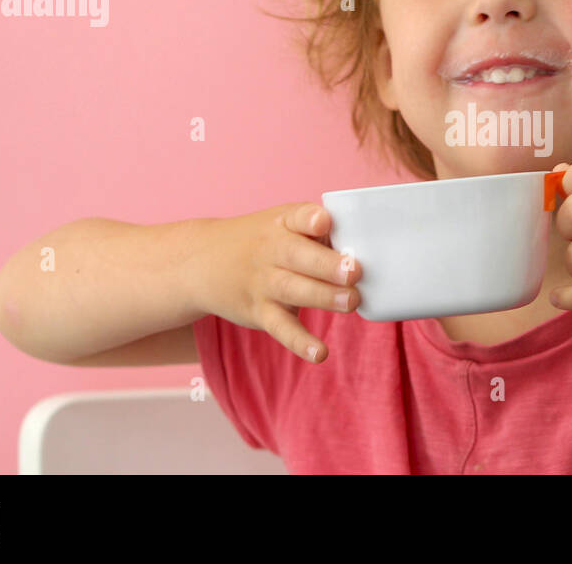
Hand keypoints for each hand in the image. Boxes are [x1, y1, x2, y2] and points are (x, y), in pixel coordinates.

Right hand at [196, 203, 360, 362]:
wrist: (202, 263)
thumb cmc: (261, 241)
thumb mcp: (282, 225)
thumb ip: (320, 235)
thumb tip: (369, 250)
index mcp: (282, 223)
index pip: (297, 217)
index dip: (311, 220)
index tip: (325, 222)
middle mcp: (270, 251)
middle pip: (298, 256)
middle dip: (327, 265)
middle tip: (354, 271)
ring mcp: (264, 283)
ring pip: (293, 290)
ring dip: (323, 297)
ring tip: (351, 301)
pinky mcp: (260, 312)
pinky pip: (281, 328)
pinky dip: (299, 342)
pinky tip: (319, 353)